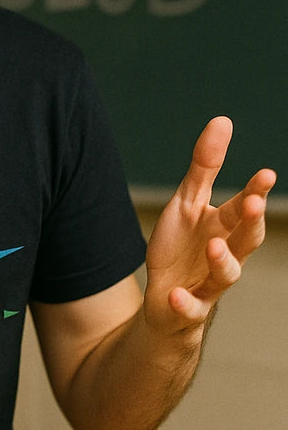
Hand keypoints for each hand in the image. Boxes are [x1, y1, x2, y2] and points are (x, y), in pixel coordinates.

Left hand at [144, 117, 275, 337]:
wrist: (164, 300)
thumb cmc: (182, 247)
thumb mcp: (187, 202)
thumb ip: (204, 166)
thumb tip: (223, 120)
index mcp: (223, 227)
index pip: (243, 208)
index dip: (254, 192)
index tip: (265, 174)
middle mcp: (223, 254)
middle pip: (246, 240)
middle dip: (251, 223)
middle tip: (252, 203)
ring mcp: (207, 283)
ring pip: (226, 275)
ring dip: (222, 261)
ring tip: (213, 246)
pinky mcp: (187, 308)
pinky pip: (189, 309)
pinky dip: (184, 303)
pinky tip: (175, 295)